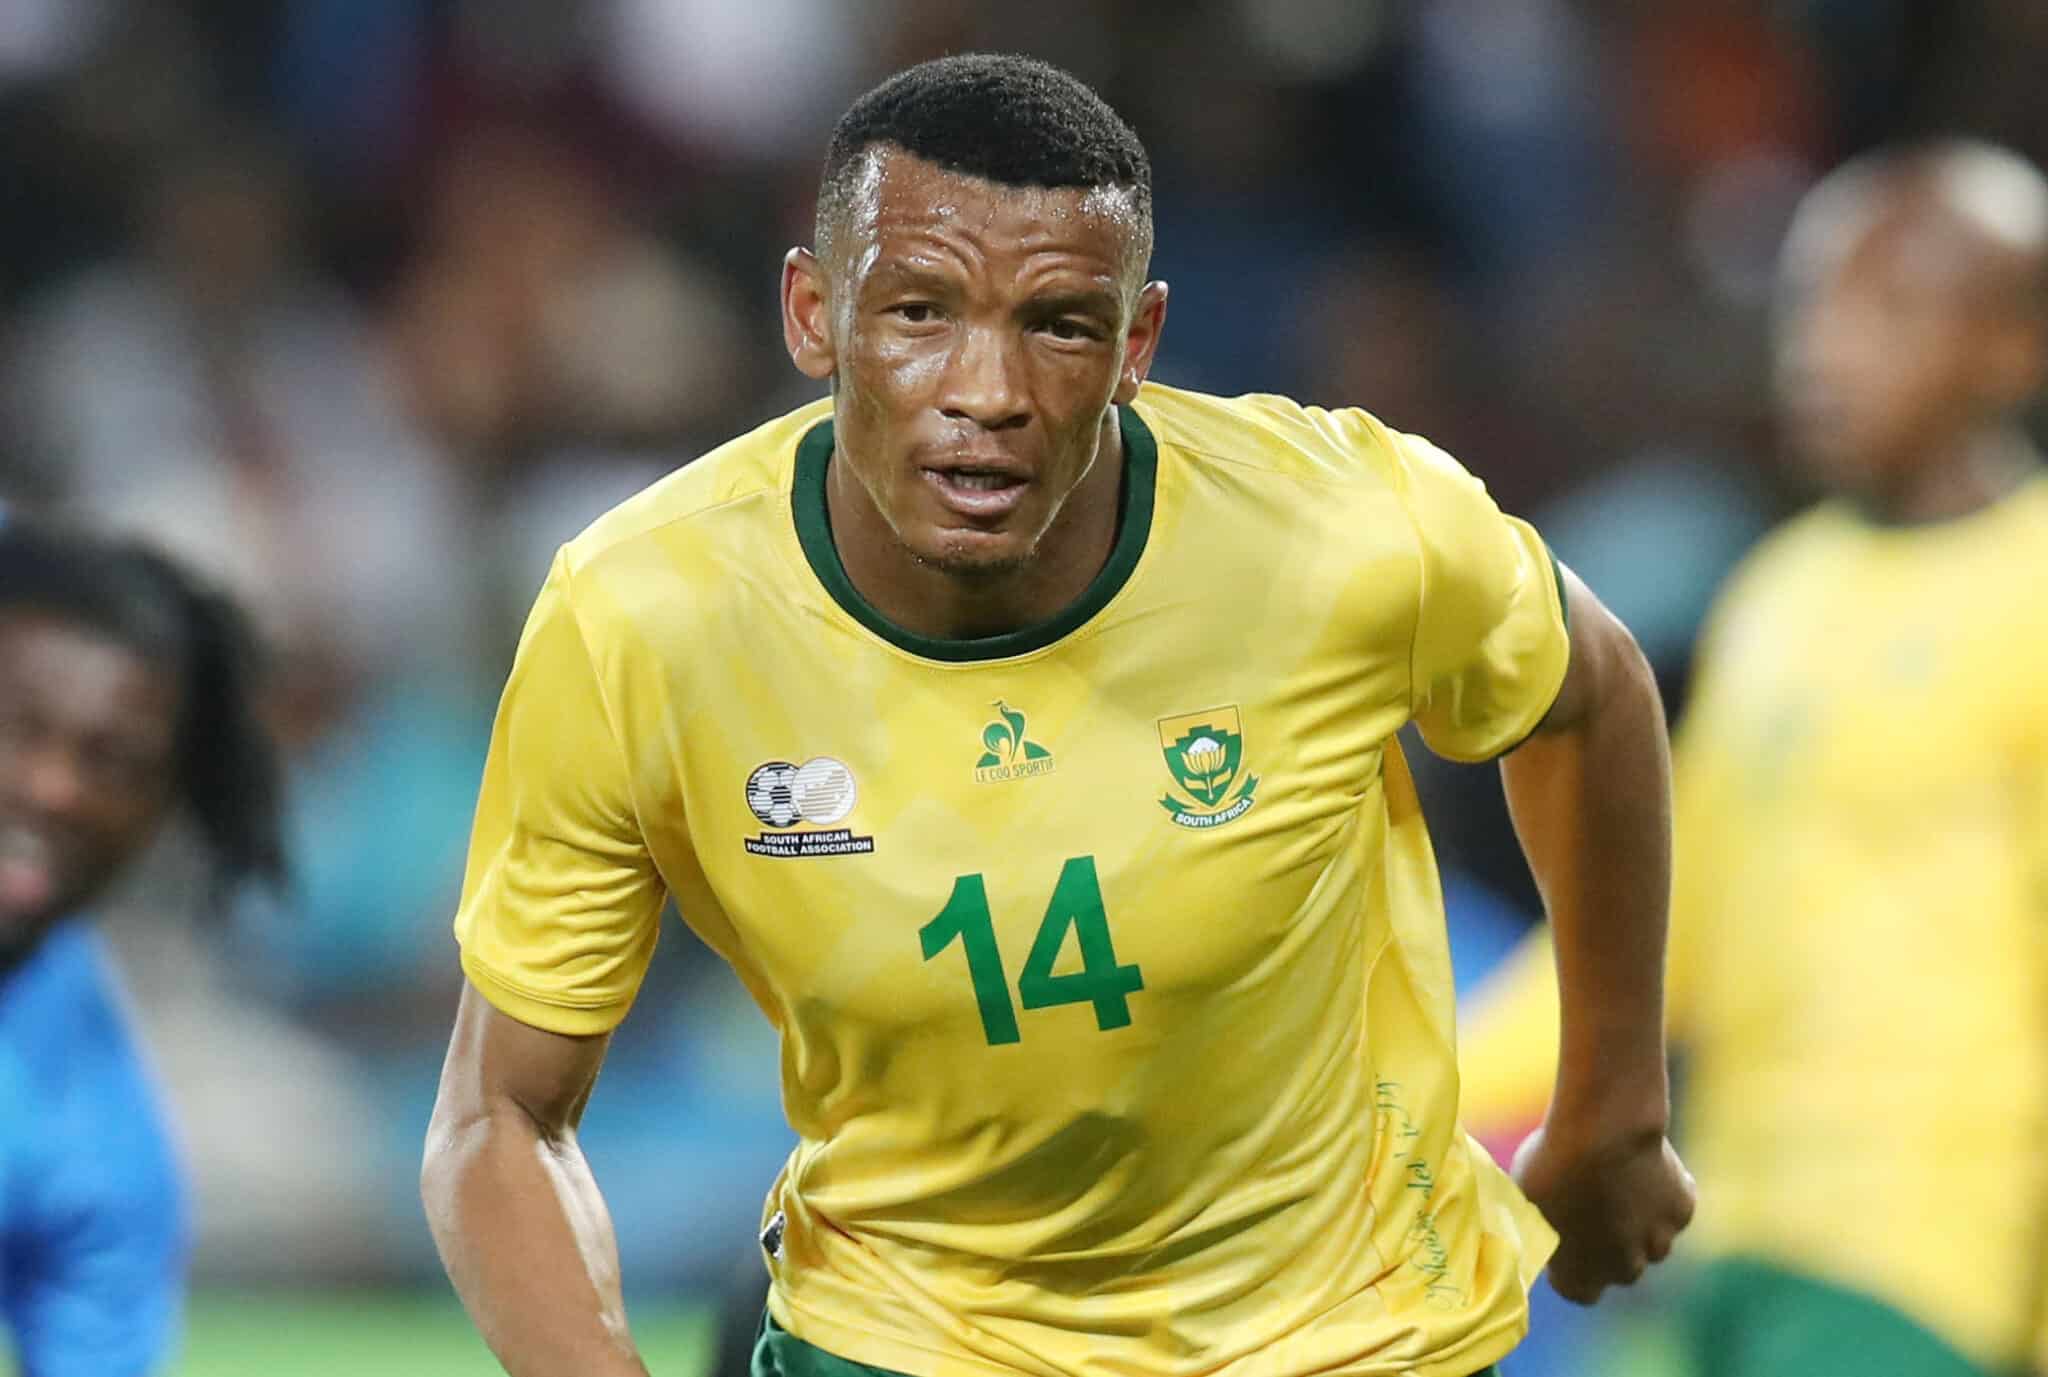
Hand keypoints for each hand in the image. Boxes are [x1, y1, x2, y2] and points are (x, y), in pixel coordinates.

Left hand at [1512, 1122, 1695, 1304]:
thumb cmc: (1552, 1164)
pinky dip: (1663, 1189)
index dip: (1570, 1267)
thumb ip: (1542, 1225)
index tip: (1563, 1239)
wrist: (1603, 1134)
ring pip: (1651, 1240)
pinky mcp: (1682, 1211)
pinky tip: (1642, 1160)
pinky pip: (1672, 1205)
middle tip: (1592, 1203)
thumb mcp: (1527, 1201)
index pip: (1578, 1290)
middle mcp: (1624, 1270)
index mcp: (1580, 1276)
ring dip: (1639, 1221)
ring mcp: (1658, 1242)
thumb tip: (1543, 1221)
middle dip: (1610, 1245)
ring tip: (1617, 1177)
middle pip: (1620, 1267)